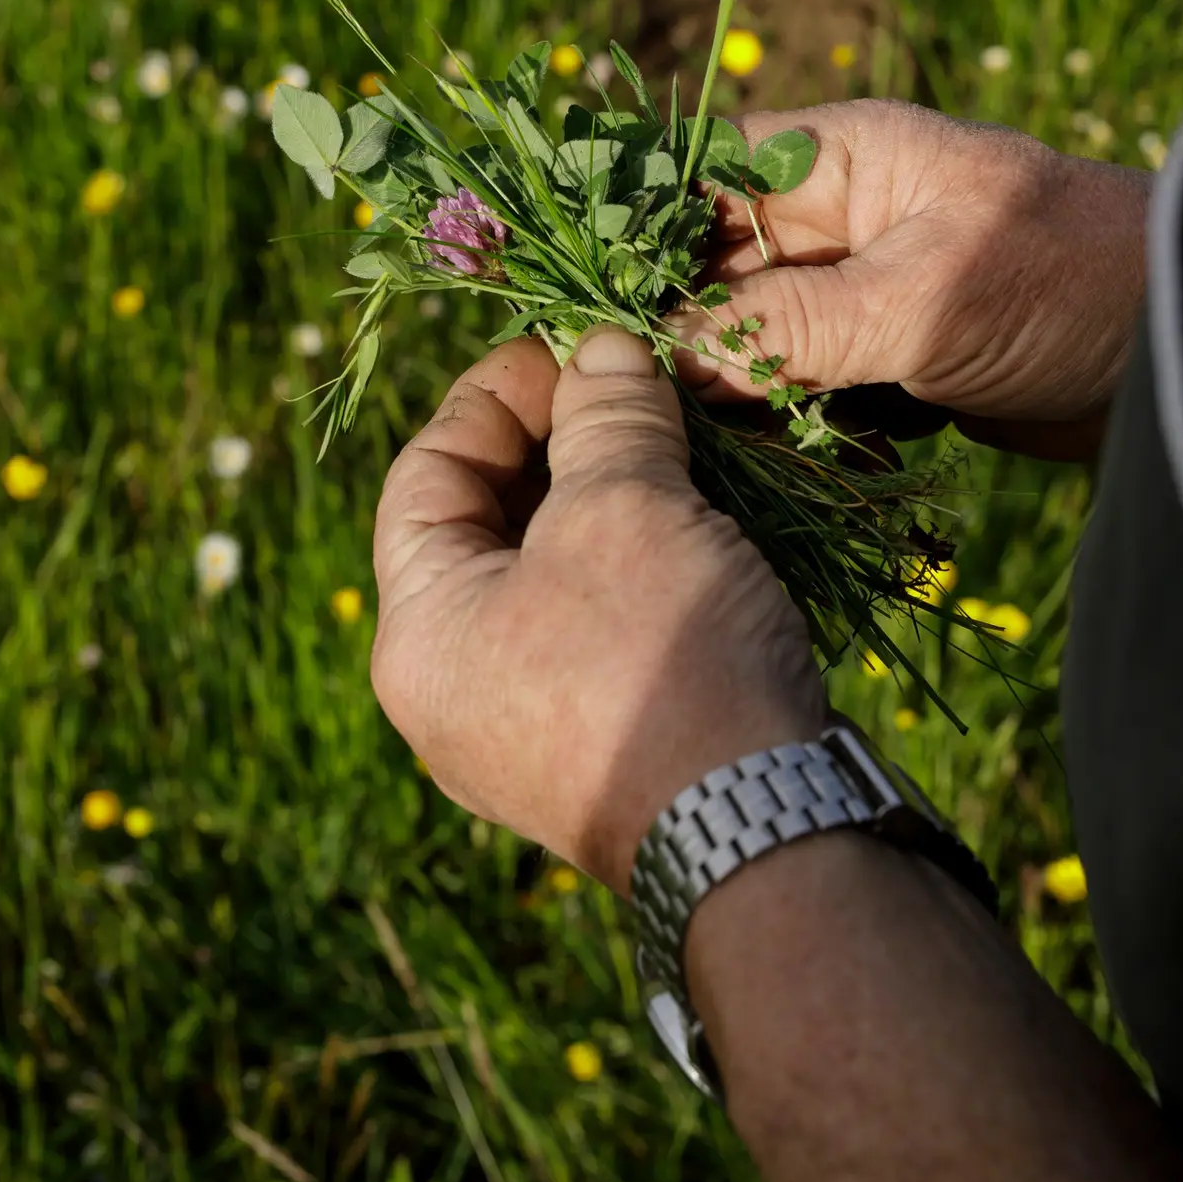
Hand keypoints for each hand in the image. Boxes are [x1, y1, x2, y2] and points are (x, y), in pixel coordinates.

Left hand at [370, 328, 829, 894]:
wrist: (763, 834)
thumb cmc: (661, 655)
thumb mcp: (624, 508)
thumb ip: (603, 415)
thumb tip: (600, 348)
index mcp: (419, 635)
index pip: (424, 477)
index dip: (494, 395)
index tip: (572, 348)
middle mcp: (454, 694)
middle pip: (487, 528)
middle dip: (563, 445)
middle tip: (632, 387)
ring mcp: (529, 735)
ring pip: (555, 579)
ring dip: (613, 501)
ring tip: (679, 444)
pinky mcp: (608, 753)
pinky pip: (603, 631)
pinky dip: (643, 567)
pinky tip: (704, 525)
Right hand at [669, 99, 1151, 460]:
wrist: (1180, 356)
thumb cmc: (1065, 284)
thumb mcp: (920, 300)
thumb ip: (788, 330)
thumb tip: (660, 354)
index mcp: (839, 160)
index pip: (702, 178)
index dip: (636, 232)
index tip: (577, 301)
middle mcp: (841, 220)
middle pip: (717, 270)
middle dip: (679, 333)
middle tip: (630, 401)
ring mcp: (865, 293)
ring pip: (756, 340)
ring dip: (739, 392)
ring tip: (711, 444)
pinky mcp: (892, 359)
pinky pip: (810, 390)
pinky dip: (799, 427)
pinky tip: (794, 462)